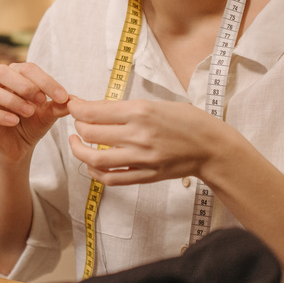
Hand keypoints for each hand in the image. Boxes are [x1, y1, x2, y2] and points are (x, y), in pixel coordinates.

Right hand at [0, 62, 69, 163]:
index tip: (62, 97)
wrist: (21, 146)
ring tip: (29, 112)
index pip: (28, 69)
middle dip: (23, 84)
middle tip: (41, 100)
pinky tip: (14, 121)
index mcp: (16, 75)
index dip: (46, 81)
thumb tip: (75, 100)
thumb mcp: (49, 114)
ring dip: (10, 99)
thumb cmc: (33, 123)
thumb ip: (59, 106)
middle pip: (2, 71)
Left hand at [66, 97, 223, 185]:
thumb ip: (125, 108)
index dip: (76, 108)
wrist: (212, 147)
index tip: (72, 105)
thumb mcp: (156, 104)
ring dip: (78, 150)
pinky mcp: (145, 176)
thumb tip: (94, 108)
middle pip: (90, 133)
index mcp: (141, 111)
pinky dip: (95, 172)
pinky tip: (91, 164)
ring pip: (95, 159)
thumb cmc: (187, 121)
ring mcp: (141, 159)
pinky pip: (111, 179)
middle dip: (77, 125)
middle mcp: (138, 135)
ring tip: (75, 142)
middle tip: (77, 121)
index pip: (94, 111)